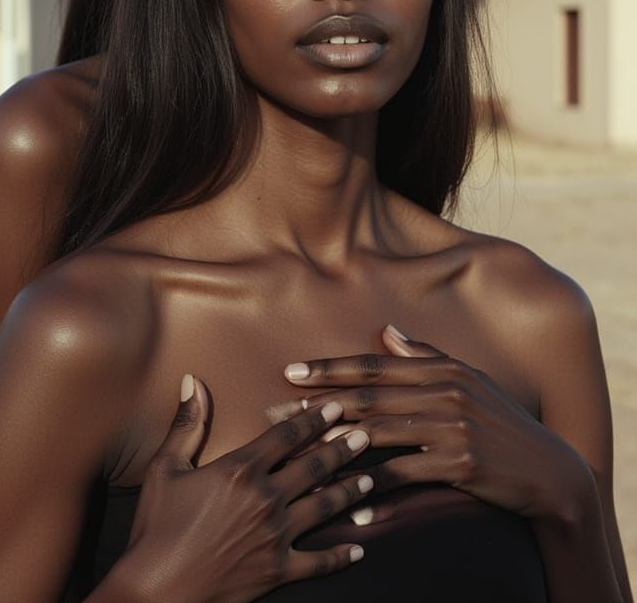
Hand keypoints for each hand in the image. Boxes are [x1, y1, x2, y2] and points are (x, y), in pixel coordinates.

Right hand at [118, 374, 371, 602]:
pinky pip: (319, 561)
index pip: (286, 435)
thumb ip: (187, 424)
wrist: (156, 589)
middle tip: (365, 434)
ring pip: (324, 507)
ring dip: (349, 490)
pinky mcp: (278, 570)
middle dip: (342, 447)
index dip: (312, 418)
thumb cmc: (156, 528)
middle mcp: (266, 497)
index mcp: (240, 469)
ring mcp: (276, 535)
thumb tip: (194, 381)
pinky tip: (357, 549)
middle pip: (314, 465)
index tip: (334, 405)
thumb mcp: (164, 468)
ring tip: (369, 477)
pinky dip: (340, 556)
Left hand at [283, 326, 588, 521]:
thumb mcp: (467, 380)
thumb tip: (387, 332)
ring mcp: (452, 427)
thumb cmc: (500, 420)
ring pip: (379, 430)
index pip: (374, 365)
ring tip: (299, 446)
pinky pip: (403, 472)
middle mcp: (444, 391)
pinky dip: (372, 483)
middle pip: (368, 395)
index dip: (331, 368)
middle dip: (319, 401)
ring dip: (333, 438)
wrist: (547, 469)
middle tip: (277, 408)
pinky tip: (345, 492)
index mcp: (441, 368)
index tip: (292, 370)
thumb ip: (425, 355)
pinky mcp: (458, 463)